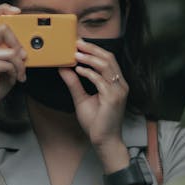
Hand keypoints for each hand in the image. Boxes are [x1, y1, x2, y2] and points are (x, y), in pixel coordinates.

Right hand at [0, 4, 26, 114]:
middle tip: (23, 56)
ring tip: (20, 73)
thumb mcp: (5, 62)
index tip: (17, 11)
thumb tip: (24, 48)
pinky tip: (13, 78)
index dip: (4, 8)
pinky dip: (15, 73)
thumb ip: (11, 51)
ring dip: (20, 65)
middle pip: (4, 29)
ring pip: (10, 51)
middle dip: (18, 43)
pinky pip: (9, 64)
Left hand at [59, 39, 127, 153]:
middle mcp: (120, 85)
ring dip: (90, 58)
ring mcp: (118, 91)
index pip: (108, 60)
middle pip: (109, 58)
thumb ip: (74, 83)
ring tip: (76, 54)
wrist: (104, 141)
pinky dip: (89, 73)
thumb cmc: (96, 122)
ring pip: (106, 66)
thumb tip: (64, 69)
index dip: (95, 50)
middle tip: (77, 43)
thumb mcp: (82, 99)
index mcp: (116, 83)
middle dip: (92, 49)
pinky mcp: (113, 98)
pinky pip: (100, 80)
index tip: (80, 44)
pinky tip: (78, 70)